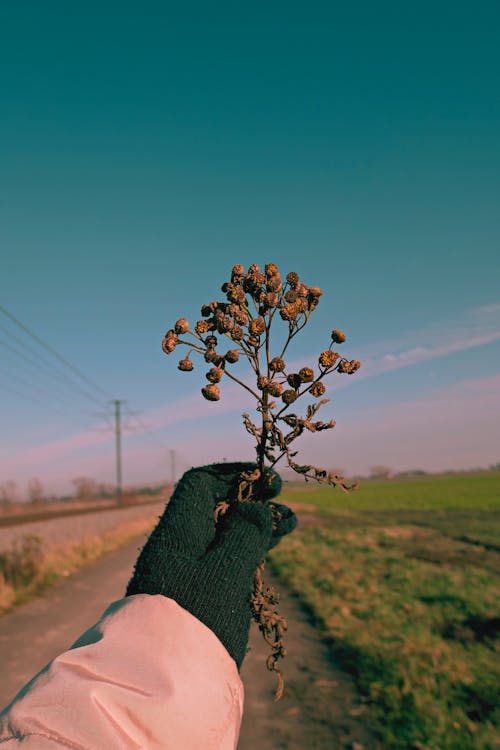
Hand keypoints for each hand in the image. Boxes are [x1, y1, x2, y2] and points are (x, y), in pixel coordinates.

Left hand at [126, 463, 296, 667]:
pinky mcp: (199, 595)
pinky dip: (250, 550)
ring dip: (256, 525)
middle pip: (215, 507)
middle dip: (250, 499)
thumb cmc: (197, 621)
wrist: (168, 683)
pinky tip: (272, 549)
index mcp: (177, 532)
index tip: (266, 479)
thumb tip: (254, 507)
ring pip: (224, 534)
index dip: (233, 474)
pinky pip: (226, 559)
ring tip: (291, 522)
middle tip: (283, 497)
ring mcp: (188, 571)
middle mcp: (179, 546)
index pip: (200, 484)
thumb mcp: (225, 572)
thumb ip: (244, 535)